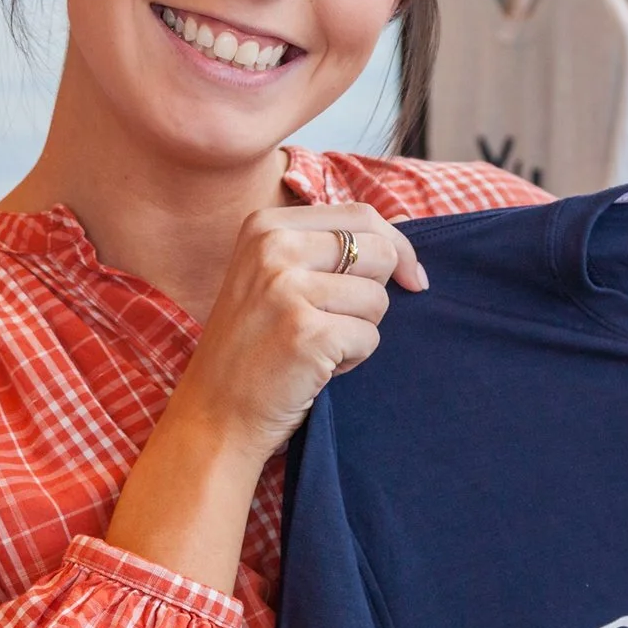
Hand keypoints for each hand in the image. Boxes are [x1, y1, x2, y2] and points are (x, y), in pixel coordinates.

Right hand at [107, 203, 426, 591]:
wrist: (216, 413)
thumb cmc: (256, 346)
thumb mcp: (279, 276)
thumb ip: (334, 246)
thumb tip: (407, 221)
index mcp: (266, 225)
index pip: (361, 215)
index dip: (397, 247)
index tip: (411, 278)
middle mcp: (273, 248)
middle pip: (378, 251)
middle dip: (375, 293)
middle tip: (336, 321)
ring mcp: (286, 289)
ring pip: (378, 298)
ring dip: (359, 330)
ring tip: (316, 345)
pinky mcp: (305, 332)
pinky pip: (370, 336)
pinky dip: (353, 358)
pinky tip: (315, 366)